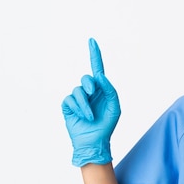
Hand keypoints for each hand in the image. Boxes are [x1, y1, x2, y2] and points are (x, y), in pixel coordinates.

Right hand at [61, 38, 120, 166]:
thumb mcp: (115, 107)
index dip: (95, 54)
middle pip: (86, 78)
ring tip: (90, 116)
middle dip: (90, 85)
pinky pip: (69, 100)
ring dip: (85, 104)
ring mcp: (78, 99)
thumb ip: (110, 90)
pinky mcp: (68, 106)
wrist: (95, 142)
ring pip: (78, 91)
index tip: (92, 41)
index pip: (97, 68)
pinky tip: (82, 117)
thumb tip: (100, 76)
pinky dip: (77, 108)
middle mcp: (89, 92)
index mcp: (101, 90)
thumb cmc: (107, 125)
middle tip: (93, 94)